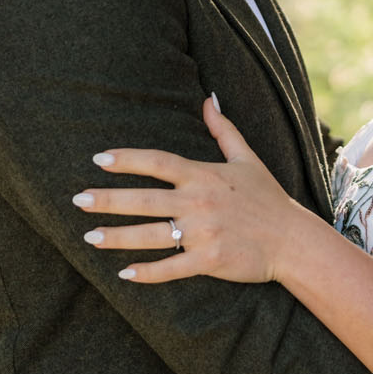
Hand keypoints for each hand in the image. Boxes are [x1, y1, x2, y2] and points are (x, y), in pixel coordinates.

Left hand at [73, 97, 295, 284]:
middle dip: (108, 200)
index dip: (127, 160)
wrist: (294, 239)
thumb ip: (223, 130)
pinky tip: (123, 273)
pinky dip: (147, 272)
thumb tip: (208, 100)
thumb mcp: (247, 159)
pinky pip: (171, 268)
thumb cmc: (268, 198)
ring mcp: (204, 233)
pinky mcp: (210, 261)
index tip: (99, 159)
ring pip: (151, 235)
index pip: (158, 162)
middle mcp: (200, 202)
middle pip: (144, 199)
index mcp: (204, 175)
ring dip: (117, 236)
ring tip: (89, 237)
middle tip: (78, 200)